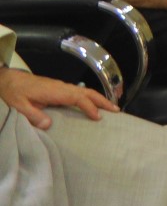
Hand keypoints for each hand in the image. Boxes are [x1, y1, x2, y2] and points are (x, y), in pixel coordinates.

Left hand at [0, 66, 118, 129]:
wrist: (9, 80)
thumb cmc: (14, 92)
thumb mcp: (19, 105)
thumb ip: (33, 115)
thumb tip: (49, 125)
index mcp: (55, 91)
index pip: (78, 98)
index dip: (89, 107)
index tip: (98, 118)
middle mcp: (62, 87)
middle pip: (87, 92)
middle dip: (103, 100)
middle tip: (117, 110)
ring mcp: (62, 87)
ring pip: (85, 91)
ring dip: (99, 99)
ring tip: (111, 108)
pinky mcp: (60, 90)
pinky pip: (80, 93)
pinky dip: (90, 98)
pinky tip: (93, 105)